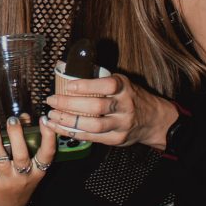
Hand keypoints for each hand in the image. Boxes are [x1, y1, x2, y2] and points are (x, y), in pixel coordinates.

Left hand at [0, 115, 56, 205]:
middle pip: (21, 155)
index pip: (47, 154)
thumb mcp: (32, 171)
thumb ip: (29, 148)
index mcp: (37, 171)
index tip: (45, 121)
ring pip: (1, 158)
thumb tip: (24, 119)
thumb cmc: (22, 184)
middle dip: (16, 136)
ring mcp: (7, 179)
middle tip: (12, 120)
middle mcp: (23, 175)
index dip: (48, 137)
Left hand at [43, 73, 178, 151]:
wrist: (153, 120)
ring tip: (52, 115)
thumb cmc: (131, 97)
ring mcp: (122, 124)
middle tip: (52, 100)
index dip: (87, 85)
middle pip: (96, 106)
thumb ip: (98, 77)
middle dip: (70, 104)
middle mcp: (125, 106)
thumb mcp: (121, 82)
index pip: (108, 85)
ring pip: (93, 125)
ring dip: (69, 121)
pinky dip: (73, 133)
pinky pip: (92, 137)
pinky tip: (59, 127)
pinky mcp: (117, 139)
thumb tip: (65, 66)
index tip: (69, 85)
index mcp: (125, 88)